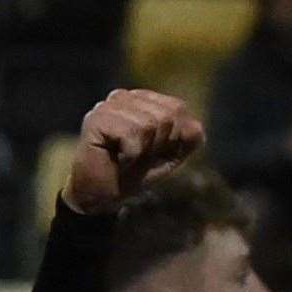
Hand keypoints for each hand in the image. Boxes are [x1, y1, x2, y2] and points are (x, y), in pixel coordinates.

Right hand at [63, 90, 203, 215]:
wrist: (104, 194)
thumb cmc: (136, 171)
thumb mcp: (171, 154)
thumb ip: (189, 138)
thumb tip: (196, 127)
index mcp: (143, 100)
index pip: (178, 108)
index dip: (174, 138)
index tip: (154, 150)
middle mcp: (124, 97)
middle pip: (167, 115)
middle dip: (160, 144)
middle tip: (139, 155)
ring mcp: (107, 106)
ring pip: (150, 123)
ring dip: (144, 150)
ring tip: (127, 156)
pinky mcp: (96, 120)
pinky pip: (132, 133)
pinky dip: (131, 154)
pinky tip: (117, 157)